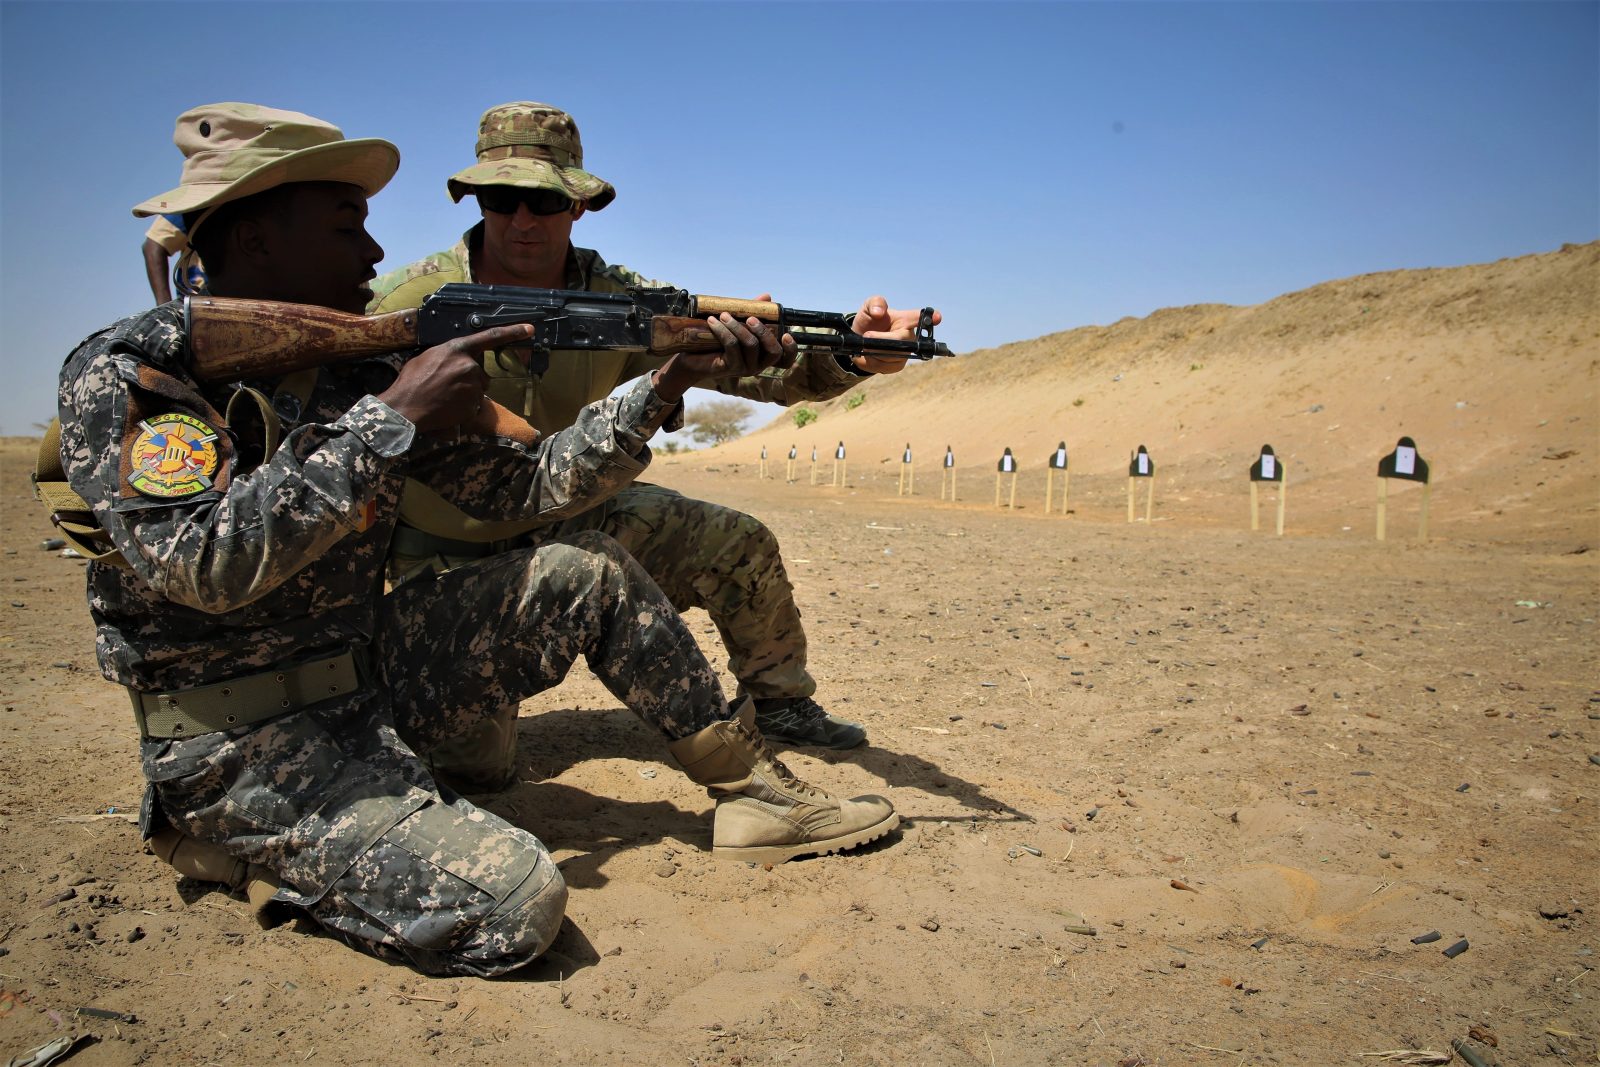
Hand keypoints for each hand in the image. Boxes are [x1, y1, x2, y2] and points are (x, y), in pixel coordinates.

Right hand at [378, 324, 531, 433]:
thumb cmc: (411, 382)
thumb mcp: (426, 358)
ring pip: (478, 389)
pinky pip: (474, 404)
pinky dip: (464, 406)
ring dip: (467, 393)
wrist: (406, 408)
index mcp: (456, 349)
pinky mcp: (474, 404)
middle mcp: (469, 366)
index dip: (512, 332)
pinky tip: (448, 407)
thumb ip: (446, 355)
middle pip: (480, 372)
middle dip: (468, 378)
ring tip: (444, 396)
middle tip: (446, 385)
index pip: (489, 338)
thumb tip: (453, 358)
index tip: (529, 329)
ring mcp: (473, 386)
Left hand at [651, 313, 796, 402]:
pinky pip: (732, 346)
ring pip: (751, 345)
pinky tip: (713, 321)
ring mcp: (745, 369)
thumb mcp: (736, 324)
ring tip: (724, 315)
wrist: (691, 358)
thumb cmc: (716, 340)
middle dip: (764, 332)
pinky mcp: (730, 368)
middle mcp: (758, 365)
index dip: (791, 349)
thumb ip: (753, 312)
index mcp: (763, 356)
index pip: (785, 359)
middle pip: (773, 351)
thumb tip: (767, 297)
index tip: (786, 334)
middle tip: (750, 318)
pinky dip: (723, 331)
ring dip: (738, 326)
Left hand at [848, 295, 942, 374]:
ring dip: (874, 351)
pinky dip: (872, 361)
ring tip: (866, 345)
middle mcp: (910, 336)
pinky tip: (869, 355)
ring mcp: (906, 352)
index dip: (931, 318)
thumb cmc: (869, 321)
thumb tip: (879, 312)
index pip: (919, 318)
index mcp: (906, 319)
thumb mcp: (868, 307)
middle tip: (867, 336)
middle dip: (883, 340)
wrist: (859, 340)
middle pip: (902, 341)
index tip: (937, 318)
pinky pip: (885, 366)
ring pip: (892, 355)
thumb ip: (875, 303)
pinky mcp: (898, 365)